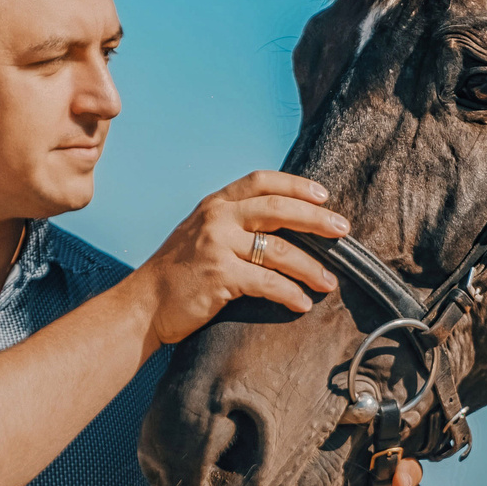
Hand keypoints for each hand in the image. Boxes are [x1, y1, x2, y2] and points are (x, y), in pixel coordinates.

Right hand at [139, 171, 349, 345]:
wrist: (144, 304)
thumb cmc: (178, 272)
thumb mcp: (202, 233)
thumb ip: (234, 222)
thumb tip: (284, 224)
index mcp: (216, 204)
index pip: (262, 181)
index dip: (296, 185)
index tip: (324, 196)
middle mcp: (217, 218)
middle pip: (278, 209)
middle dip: (316, 219)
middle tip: (343, 231)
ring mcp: (217, 246)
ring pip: (280, 251)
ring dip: (312, 267)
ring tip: (330, 282)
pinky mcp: (219, 276)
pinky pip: (268, 283)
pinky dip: (290, 294)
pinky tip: (303, 304)